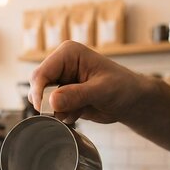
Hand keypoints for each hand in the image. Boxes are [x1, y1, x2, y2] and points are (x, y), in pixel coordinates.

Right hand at [28, 41, 146, 124]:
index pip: (41, 73)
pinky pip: (51, 110)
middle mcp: (60, 65)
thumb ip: (77, 95)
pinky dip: (63, 116)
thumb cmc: (123, 88)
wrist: (132, 101)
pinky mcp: (62, 96)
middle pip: (37, 87)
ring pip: (42, 100)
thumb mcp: (102, 91)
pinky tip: (80, 112)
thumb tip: (51, 101)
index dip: (38, 92)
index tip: (44, 109)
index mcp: (68, 54)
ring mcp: (60, 81)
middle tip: (66, 112)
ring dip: (57, 111)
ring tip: (78, 110)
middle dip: (49, 104)